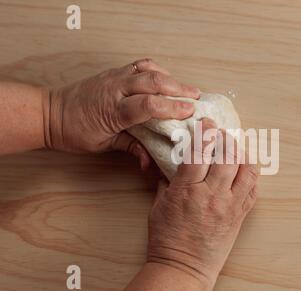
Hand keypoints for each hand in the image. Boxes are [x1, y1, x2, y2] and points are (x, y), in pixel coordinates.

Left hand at [44, 58, 198, 167]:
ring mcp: (114, 77)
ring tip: (186, 88)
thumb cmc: (76, 132)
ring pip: (148, 69)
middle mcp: (115, 89)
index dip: (172, 107)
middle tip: (196, 98)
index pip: (148, 105)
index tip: (190, 112)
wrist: (51, 113)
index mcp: (113, 110)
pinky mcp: (113, 72)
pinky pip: (139, 65)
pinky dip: (155, 69)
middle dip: (178, 89)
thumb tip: (151, 162)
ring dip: (170, 77)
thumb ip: (131, 148)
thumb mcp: (104, 145)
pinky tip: (165, 78)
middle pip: (153, 81)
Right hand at [146, 118, 258, 290]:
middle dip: (226, 138)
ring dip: (242, 154)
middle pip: (227, 156)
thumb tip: (173, 161)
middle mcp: (212, 195)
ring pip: (247, 170)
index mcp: (187, 190)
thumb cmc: (167, 239)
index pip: (200, 151)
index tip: (206, 123)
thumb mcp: (159, 205)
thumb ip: (167, 180)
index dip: (204, 132)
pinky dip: (251, 176)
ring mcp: (229, 206)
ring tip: (236, 148)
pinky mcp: (239, 216)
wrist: (183, 268)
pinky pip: (253, 190)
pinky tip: (245, 169)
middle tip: (222, 133)